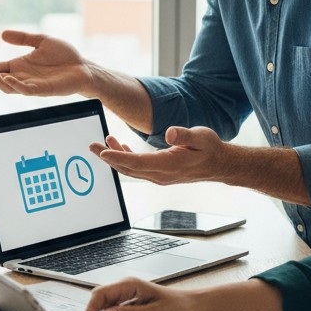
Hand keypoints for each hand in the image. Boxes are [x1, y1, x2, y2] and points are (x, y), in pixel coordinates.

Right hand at [0, 29, 92, 96]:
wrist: (83, 67)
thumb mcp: (41, 41)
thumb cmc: (64, 56)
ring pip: (8, 87)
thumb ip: (23, 38)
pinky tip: (7, 79)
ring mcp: (31, 84)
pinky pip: (25, 90)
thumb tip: (2, 34)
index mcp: (19, 66)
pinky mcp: (42, 90)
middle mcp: (22, 77)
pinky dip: (14, 85)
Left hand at [90, 126, 227, 184]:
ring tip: (103, 143)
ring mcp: (159, 177)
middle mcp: (160, 175)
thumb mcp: (201, 136)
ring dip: (115, 157)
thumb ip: (184, 134)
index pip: (137, 163)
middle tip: (92, 145)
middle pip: (128, 168)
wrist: (218, 164)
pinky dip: (125, 159)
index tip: (102, 152)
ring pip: (131, 169)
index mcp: (168, 165)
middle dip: (108, 157)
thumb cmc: (209, 149)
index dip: (117, 158)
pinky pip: (137, 169)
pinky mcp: (159, 175)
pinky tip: (120, 148)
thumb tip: (171, 133)